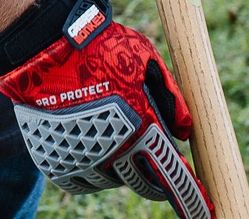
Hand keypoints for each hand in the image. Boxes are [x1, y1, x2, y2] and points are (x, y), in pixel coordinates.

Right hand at [0, 0, 209, 218]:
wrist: (43, 46)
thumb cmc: (100, 47)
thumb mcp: (147, 61)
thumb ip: (170, 98)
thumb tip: (184, 131)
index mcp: (140, 129)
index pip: (175, 177)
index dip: (193, 197)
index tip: (205, 208)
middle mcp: (112, 152)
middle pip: (146, 185)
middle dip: (157, 178)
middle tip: (156, 161)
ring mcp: (81, 160)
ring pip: (114, 180)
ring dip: (122, 167)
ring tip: (114, 132)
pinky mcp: (54, 161)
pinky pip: (82, 181)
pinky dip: (92, 170)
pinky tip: (93, 145)